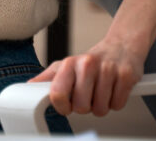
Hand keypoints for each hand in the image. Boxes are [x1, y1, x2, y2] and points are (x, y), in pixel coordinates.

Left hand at [28, 37, 145, 116]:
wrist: (120, 47)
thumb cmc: (91, 62)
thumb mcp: (66, 66)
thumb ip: (47, 78)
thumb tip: (29, 86)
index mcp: (70, 63)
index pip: (58, 95)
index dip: (62, 106)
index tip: (67, 104)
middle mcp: (88, 64)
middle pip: (81, 107)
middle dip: (86, 106)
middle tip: (89, 94)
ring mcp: (108, 69)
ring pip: (101, 109)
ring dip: (102, 105)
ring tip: (101, 90)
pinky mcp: (126, 75)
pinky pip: (117, 105)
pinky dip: (116, 101)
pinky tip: (114, 89)